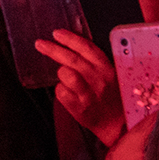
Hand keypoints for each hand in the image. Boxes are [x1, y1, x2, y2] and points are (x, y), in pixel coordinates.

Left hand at [37, 27, 124, 146]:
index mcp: (108, 69)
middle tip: (41, 44)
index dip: (70, 39)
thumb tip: (72, 47)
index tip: (57, 33)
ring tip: (65, 77)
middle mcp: (99, 80)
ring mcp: (89, 95)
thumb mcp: (111, 76)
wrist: (118, 125)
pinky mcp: (79, 108)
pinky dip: (61, 90)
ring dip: (61, 73)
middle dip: (53, 49)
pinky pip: (61, 92)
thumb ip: (95, 63)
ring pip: (66, 74)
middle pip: (72, 59)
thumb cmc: (113, 98)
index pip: (87, 48)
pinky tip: (68, 93)